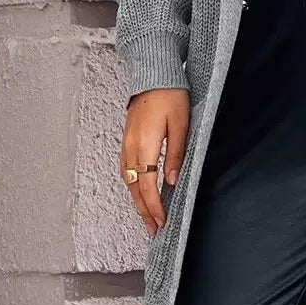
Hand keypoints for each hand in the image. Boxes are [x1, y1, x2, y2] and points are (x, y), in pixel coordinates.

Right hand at [119, 88, 190, 234]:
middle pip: (134, 187)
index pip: (147, 185)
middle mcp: (131, 147)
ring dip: (136, 201)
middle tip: (152, 230)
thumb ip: (174, 154)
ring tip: (146, 217)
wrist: (153, 75)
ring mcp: (126, 144)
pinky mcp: (126, 140)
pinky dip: (131, 185)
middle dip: (144, 211)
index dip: (154, 206)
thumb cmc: (170, 96)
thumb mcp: (180, 125)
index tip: (162, 221)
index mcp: (145, 144)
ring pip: (128, 180)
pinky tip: (137, 192)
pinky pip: (125, 169)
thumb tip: (172, 182)